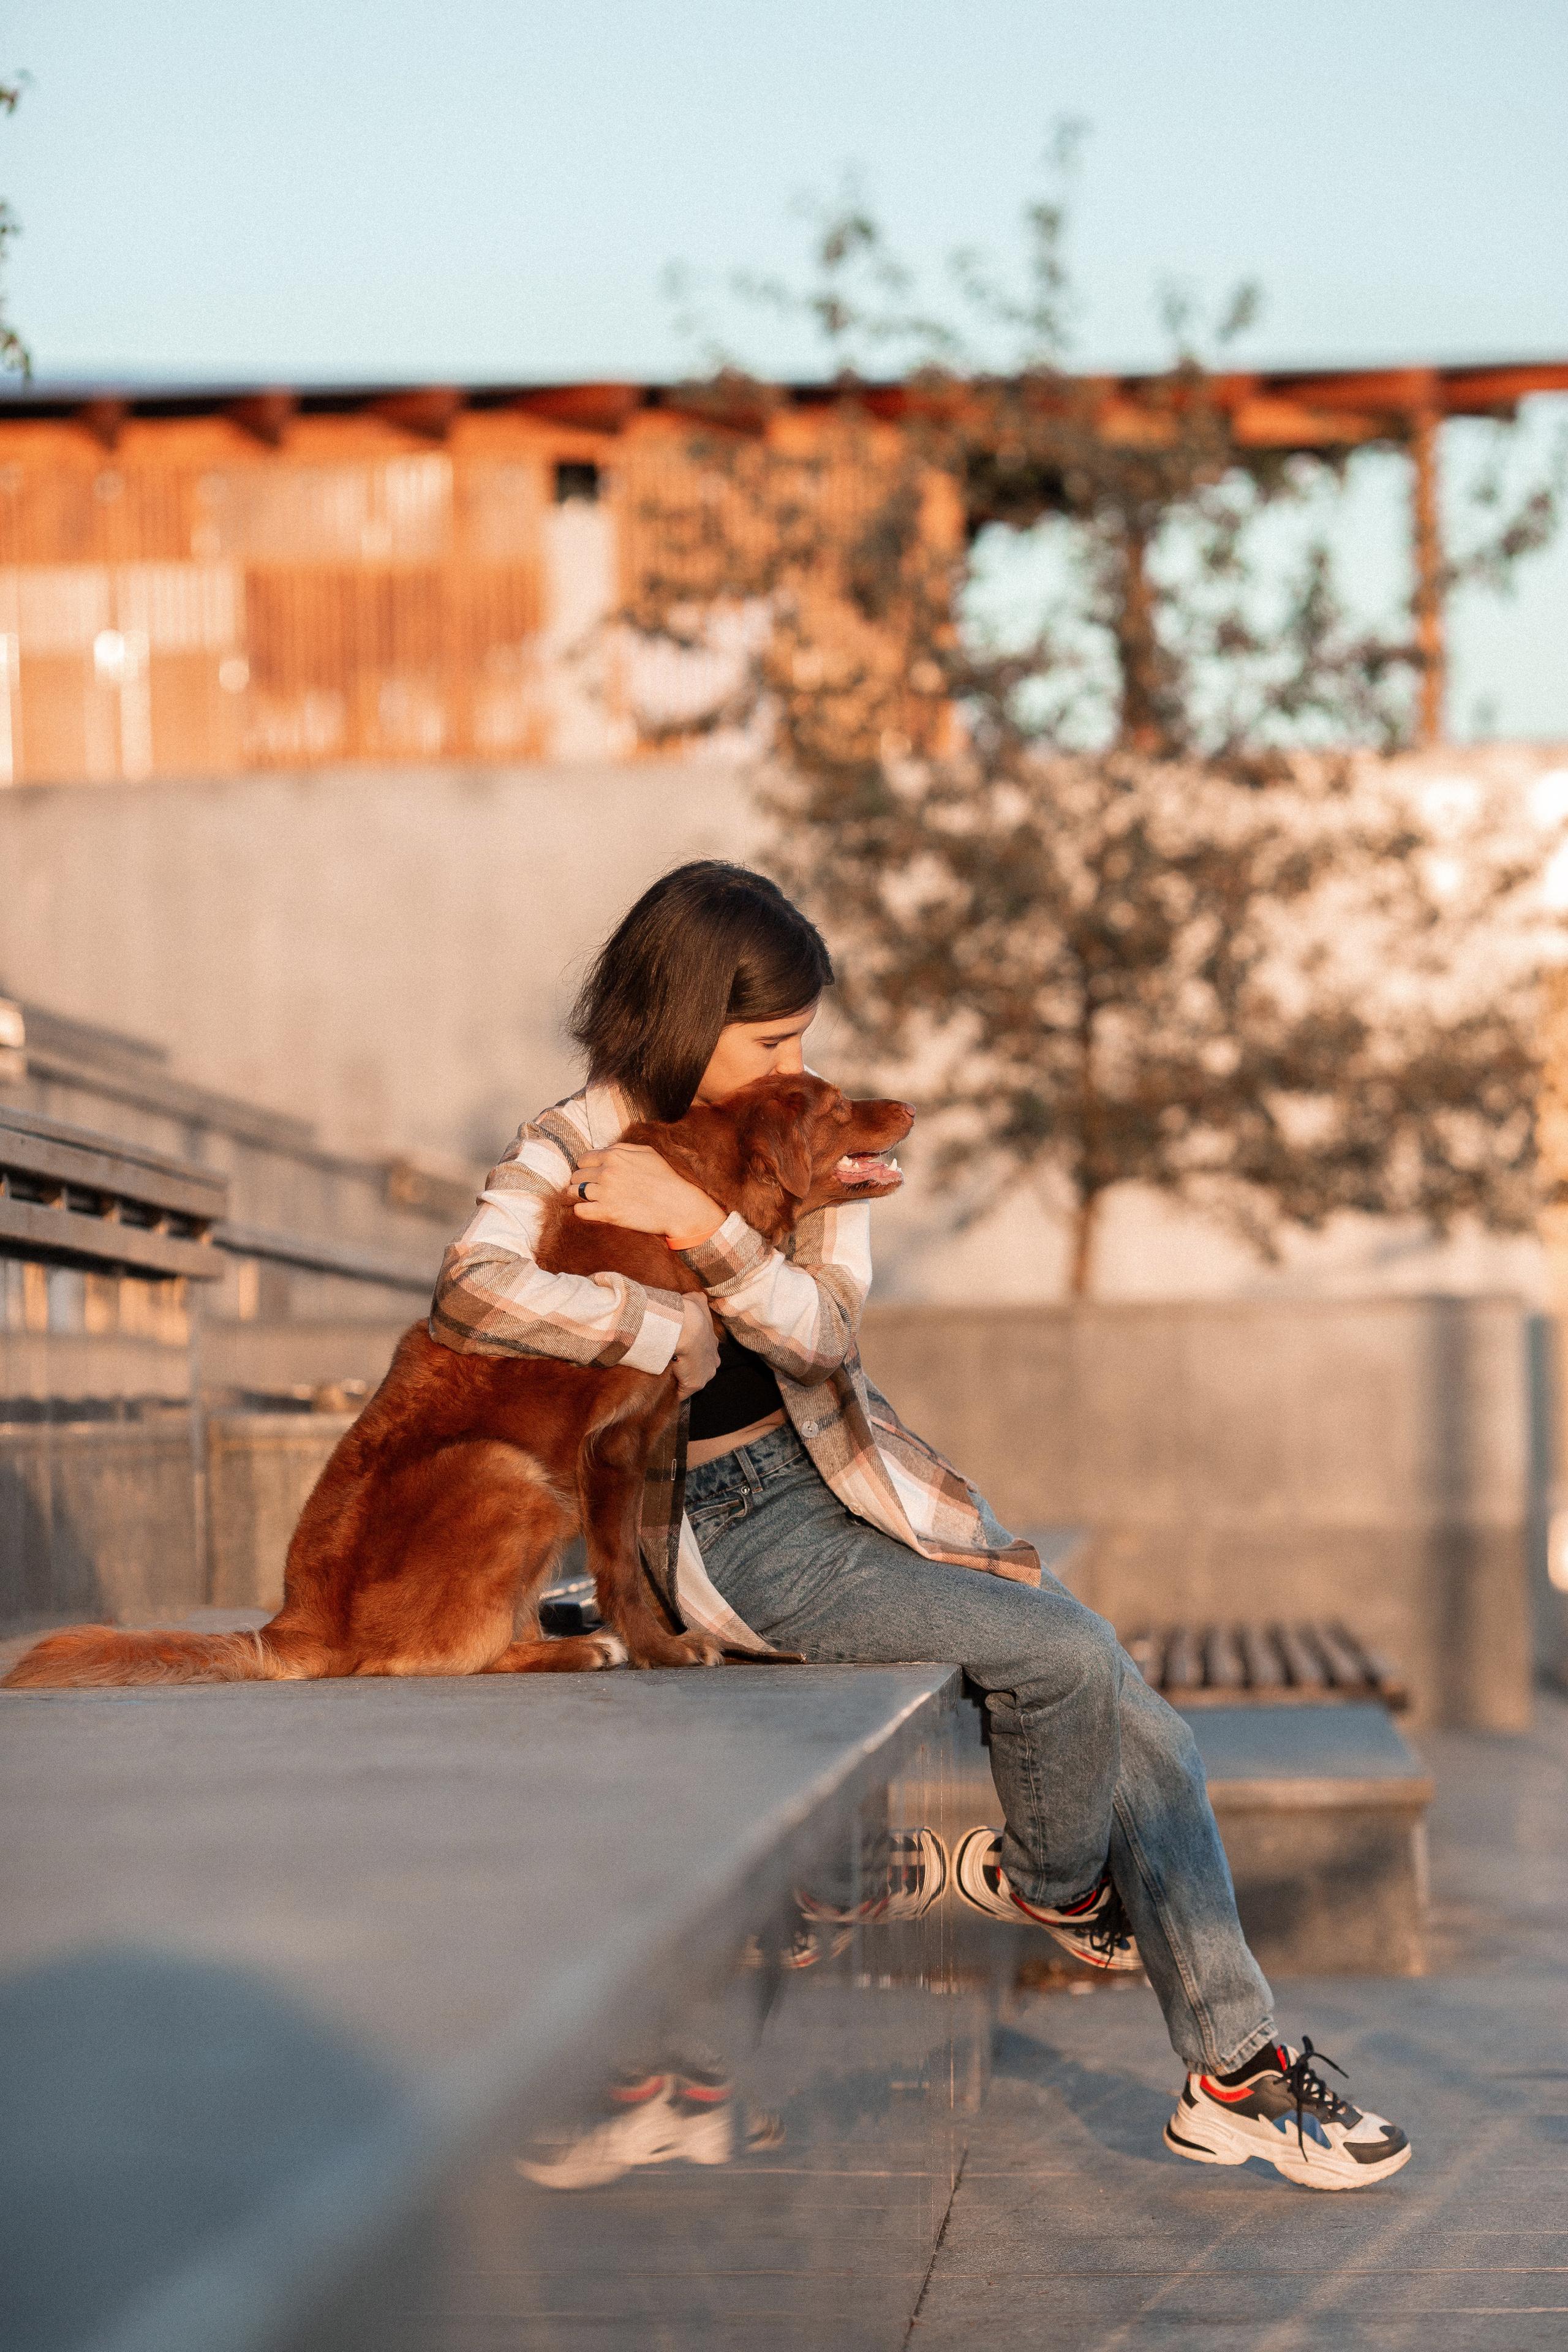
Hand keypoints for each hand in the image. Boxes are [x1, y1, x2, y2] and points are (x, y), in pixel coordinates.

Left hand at [572, 1144, 722, 1241]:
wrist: (678, 1206)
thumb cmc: (666, 1178)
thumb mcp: (647, 1153)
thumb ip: (622, 1148)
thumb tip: (605, 1150)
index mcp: (614, 1155)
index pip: (582, 1159)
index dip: (587, 1167)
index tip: (594, 1175)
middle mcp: (606, 1172)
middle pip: (576, 1175)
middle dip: (583, 1181)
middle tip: (594, 1189)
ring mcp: (605, 1193)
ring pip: (573, 1192)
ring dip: (579, 1196)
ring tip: (591, 1200)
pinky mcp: (607, 1213)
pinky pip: (579, 1210)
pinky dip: (582, 1211)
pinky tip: (592, 1211)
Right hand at [673, 1294, 720, 1396]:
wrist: (686, 1326)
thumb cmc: (689, 1312)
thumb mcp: (697, 1300)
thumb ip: (697, 1300)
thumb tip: (696, 1297)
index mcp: (712, 1343)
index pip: (703, 1352)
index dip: (691, 1352)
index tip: (679, 1350)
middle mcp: (714, 1361)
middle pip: (701, 1368)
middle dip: (689, 1368)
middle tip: (671, 1363)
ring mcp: (706, 1374)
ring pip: (692, 1380)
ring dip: (680, 1379)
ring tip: (664, 1375)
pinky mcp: (695, 1385)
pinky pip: (682, 1392)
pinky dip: (673, 1391)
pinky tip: (662, 1387)